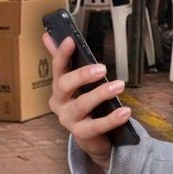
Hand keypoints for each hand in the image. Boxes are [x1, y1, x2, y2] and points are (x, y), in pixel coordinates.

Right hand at [44, 33, 130, 169]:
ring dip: (101, 94)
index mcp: (58, 87)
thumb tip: (47, 36)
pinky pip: (96, 126)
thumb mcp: (75, 83)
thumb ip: (64, 60)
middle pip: (65, 85)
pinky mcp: (81, 134)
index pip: (58, 67)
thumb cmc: (83, 104)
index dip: (62, 53)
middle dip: (82, 75)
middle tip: (102, 68)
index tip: (70, 40)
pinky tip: (125, 111)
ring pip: (81, 105)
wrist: (91, 137)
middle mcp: (59, 103)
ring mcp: (68, 120)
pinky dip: (112, 118)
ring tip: (119, 86)